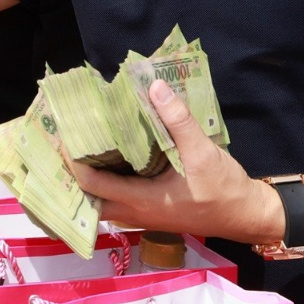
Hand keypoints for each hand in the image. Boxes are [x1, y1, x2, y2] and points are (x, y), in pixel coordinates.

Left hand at [69, 79, 286, 242]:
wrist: (246, 216)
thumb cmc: (223, 188)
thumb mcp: (202, 151)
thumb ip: (177, 120)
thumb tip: (154, 87)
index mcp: (141, 200)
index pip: (90, 183)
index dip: (70, 160)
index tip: (58, 135)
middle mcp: (132, 212)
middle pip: (85, 197)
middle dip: (68, 172)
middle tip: (57, 141)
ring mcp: (138, 215)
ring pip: (97, 201)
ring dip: (82, 178)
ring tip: (70, 146)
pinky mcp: (146, 211)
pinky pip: (112, 199)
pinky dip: (100, 181)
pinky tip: (99, 158)